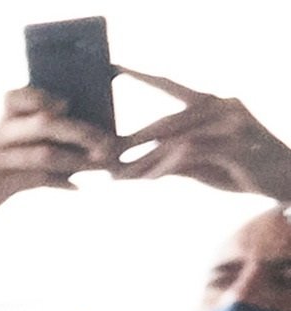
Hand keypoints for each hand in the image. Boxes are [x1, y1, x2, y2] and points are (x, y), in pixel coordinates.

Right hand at [0, 87, 114, 234]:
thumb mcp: (1, 151)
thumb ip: (26, 133)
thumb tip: (69, 116)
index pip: (17, 97)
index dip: (45, 97)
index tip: (67, 106)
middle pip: (43, 123)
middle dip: (80, 131)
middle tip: (107, 142)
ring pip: (44, 153)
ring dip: (78, 160)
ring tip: (101, 164)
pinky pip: (36, 180)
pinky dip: (60, 183)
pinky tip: (77, 187)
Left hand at [116, 72, 290, 199]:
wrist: (284, 179)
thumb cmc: (240, 169)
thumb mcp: (201, 161)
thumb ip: (171, 157)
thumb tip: (129, 166)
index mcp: (213, 103)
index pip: (172, 86)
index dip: (144, 76)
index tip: (116, 67)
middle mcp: (222, 107)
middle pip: (167, 122)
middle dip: (132, 140)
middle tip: (102, 154)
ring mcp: (231, 124)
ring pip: (175, 140)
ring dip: (144, 161)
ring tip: (118, 176)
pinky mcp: (236, 144)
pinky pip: (191, 153)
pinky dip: (165, 166)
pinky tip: (147, 179)